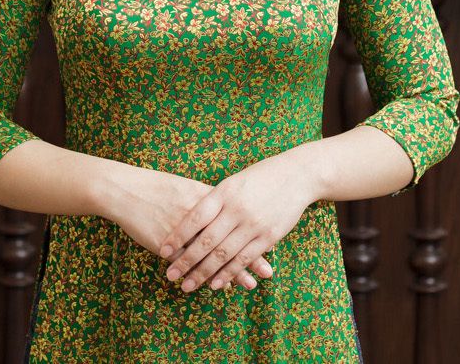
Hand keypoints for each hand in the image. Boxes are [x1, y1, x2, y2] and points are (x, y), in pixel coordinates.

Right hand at [104, 165, 274, 291]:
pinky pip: (190, 264)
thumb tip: (229, 208)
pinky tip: (214, 285)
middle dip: (250, 257)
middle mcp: (198, 216)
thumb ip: (209, 199)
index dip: (253, 233)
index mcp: (205, 198)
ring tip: (249, 285)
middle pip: (229, 239)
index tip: (272, 246)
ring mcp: (183, 232)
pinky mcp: (167, 244)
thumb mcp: (187, 187)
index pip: (236, 218)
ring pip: (212, 256)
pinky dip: (203, 275)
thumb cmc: (157, 187)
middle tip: (267, 272)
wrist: (126, 191)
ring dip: (230, 272)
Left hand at [160, 155, 316, 293]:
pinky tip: (216, 284)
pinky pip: (245, 259)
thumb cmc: (260, 177)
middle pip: (206, 240)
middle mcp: (237, 210)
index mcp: (224, 193)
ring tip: (187, 285)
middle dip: (186, 260)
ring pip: (224, 254)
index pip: (195, 218)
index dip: (178, 236)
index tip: (163, 250)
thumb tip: (188, 218)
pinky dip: (229, 274)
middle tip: (170, 276)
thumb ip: (213, 200)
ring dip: (204, 273)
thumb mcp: (233, 182)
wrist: (296, 175)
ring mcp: (253, 225)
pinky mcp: (269, 237)